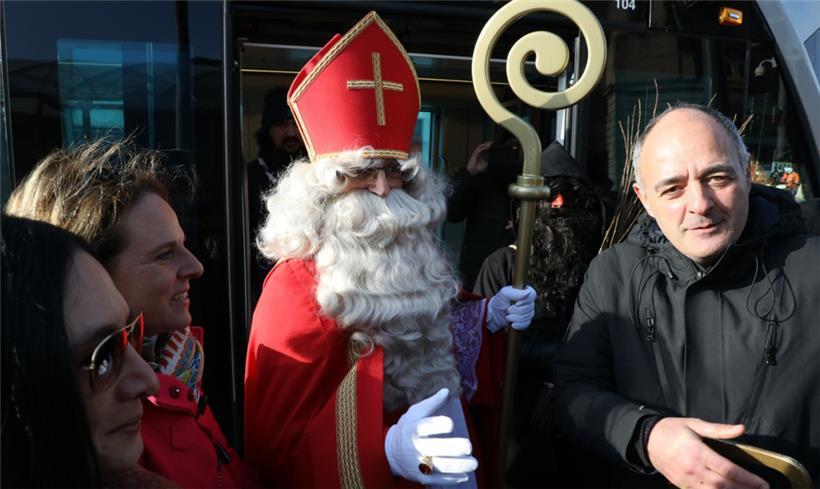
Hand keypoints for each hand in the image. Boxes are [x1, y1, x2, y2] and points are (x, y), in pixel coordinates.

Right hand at [384, 388, 477, 484]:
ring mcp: (418, 463)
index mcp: (414, 428)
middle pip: (436, 448)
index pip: (426, 426)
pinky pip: (439, 480)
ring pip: (440, 466)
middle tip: (468, 446)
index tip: (450, 424)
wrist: (391, 453)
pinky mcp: (421, 477)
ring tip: (474, 463)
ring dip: (459, 466)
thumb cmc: (408, 428)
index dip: (439, 425)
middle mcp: (415, 446)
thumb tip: (447, 390)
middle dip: (454, 448)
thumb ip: (432, 403)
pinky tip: (465, 475)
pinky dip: (453, 478)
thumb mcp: (414, 413)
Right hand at [466, 141, 491, 174]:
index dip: (488, 145)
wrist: (474, 171)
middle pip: (482, 146)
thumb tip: (495, 160)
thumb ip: (489, 161)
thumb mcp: (486, 164)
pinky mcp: (474, 154)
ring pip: (480, 146)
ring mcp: (476, 153)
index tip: (493, 144)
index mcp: (480, 154)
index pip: (484, 148)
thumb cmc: (479, 168)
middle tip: (492, 142)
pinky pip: (479, 150)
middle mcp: (478, 153)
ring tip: (490, 144)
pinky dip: (483, 148)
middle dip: (487, 143)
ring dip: (485, 145)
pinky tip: (487, 148)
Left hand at [487, 285, 535, 332]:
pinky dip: (518, 325)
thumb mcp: (504, 293)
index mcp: (525, 292)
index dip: (525, 300)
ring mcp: (529, 311)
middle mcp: (529, 302)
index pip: (532, 294)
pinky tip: (512, 323)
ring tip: (508, 316)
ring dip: (515, 318)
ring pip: (527, 316)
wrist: (495, 314)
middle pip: (529, 307)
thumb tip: (527, 292)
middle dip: (516, 310)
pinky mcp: (526, 321)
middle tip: (508, 309)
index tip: (516, 303)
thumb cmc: (500, 301)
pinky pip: (526, 324)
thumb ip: (514, 292)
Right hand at [647, 417, 768, 488]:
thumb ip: (719, 430)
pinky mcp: (681, 485)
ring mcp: (686, 479)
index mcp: (698, 452)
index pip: (728, 470)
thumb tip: (741, 429)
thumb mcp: (695, 424)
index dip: (748, 479)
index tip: (763, 483)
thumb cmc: (673, 429)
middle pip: (723, 485)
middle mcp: (693, 469)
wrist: (646, 439)